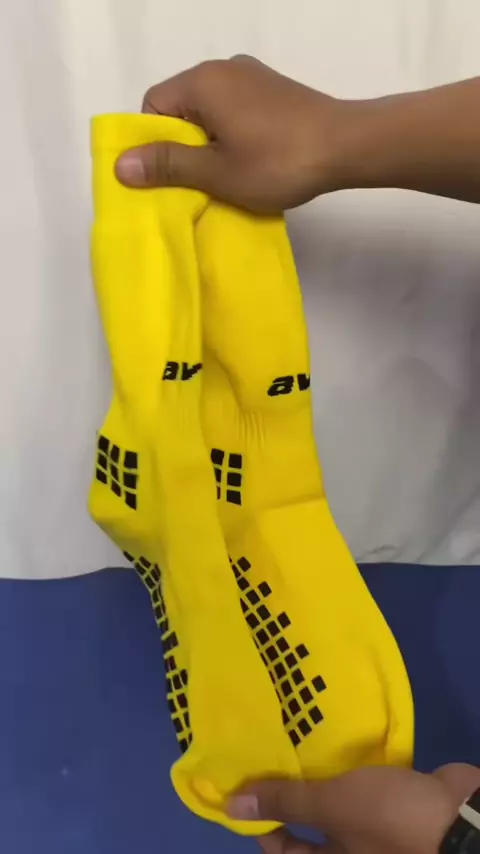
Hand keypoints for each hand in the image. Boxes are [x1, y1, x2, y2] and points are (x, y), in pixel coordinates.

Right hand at [115, 56, 352, 211]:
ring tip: (226, 179)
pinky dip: (233, 137)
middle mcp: (224, 68)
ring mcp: (253, 76)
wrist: (347, 147)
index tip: (171, 178)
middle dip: (183, 147)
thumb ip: (167, 165)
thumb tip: (119, 164)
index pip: (154, 107)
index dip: (155, 145)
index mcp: (202, 81)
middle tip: (197, 185)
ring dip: (210, 146)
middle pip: (182, 108)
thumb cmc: (277, 162)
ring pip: (211, 112)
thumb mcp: (216, 172)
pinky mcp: (275, 91)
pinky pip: (236, 111)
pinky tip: (250, 163)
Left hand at [227, 764, 479, 853]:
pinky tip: (334, 739)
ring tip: (294, 742)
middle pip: (310, 828)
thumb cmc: (391, 819)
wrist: (460, 816)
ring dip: (318, 778)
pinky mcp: (394, 802)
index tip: (247, 794)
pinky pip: (361, 787)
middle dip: (290, 796)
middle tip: (269, 759)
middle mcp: (352, 851)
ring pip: (336, 804)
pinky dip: (347, 768)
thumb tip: (231, 809)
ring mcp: (374, 827)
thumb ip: (287, 803)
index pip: (286, 853)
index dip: (264, 827)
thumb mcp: (335, 807)